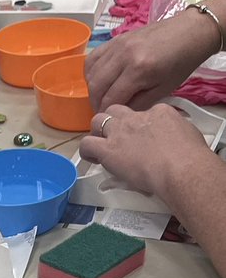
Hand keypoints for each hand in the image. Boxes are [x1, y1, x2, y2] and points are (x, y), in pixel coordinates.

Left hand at [79, 104, 210, 205]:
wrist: (180, 167)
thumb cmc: (189, 156)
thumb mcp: (187, 132)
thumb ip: (175, 130)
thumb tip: (172, 137)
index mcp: (159, 111)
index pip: (143, 113)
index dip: (139, 126)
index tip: (141, 139)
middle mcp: (137, 117)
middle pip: (116, 110)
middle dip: (113, 121)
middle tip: (116, 138)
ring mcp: (120, 131)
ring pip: (98, 121)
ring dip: (98, 132)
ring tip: (102, 147)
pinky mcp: (108, 149)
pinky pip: (87, 144)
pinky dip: (87, 151)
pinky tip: (94, 159)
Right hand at [85, 8, 220, 111]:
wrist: (191, 32)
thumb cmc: (181, 63)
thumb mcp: (163, 90)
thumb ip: (138, 104)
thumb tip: (118, 113)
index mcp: (139, 70)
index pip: (111, 98)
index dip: (107, 113)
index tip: (109, 120)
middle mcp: (124, 55)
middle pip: (96, 86)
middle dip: (96, 103)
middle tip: (103, 111)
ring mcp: (118, 44)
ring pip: (91, 72)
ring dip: (93, 89)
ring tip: (101, 96)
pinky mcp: (117, 38)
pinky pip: (93, 57)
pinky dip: (91, 71)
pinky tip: (99, 79)